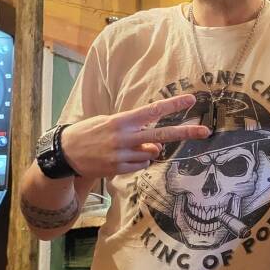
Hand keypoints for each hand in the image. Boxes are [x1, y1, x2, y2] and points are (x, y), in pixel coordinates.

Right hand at [60, 94, 209, 178]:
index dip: (173, 106)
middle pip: (161, 135)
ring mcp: (122, 154)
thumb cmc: (88, 133)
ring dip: (146, 151)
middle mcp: (124, 137)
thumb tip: (156, 144)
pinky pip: (141, 166)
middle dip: (185, 132)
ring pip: (151, 154)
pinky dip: (137, 162)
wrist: (64, 154)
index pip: (152, 111)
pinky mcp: (119, 169)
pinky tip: (121, 157)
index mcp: (121, 121)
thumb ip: (134, 129)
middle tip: (205, 131)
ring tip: (125, 148)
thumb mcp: (108, 122)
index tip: (191, 100)